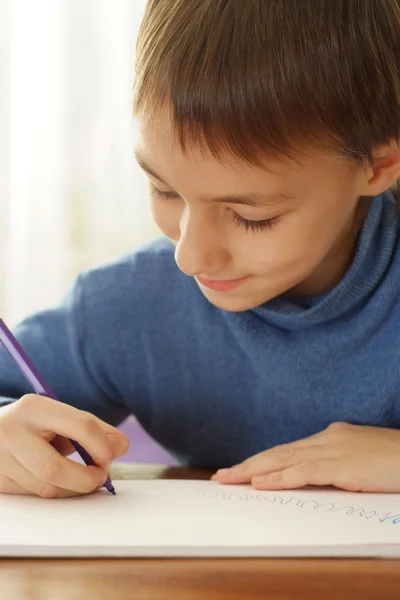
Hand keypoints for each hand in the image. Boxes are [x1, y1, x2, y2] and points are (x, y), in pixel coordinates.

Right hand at [0, 394, 128, 497]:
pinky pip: (34, 496)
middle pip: (54, 469)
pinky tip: (60, 482)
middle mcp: (12, 431)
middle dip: (85, 479)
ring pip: (44, 488)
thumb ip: (95, 429)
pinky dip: (55, 492)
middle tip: (100, 478)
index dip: (102, 446)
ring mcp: (0, 459)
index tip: (109, 457)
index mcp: (34, 407)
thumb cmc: (37, 424)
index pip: (81, 426)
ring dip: (72, 489)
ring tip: (82, 479)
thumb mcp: (63, 418)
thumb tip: (121, 446)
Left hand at [211, 422, 399, 492]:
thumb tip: (313, 477)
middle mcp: (327, 440)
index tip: (241, 469)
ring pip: (284, 460)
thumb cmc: (395, 461)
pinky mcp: (342, 466)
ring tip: (229, 479)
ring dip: (253, 471)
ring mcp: (334, 451)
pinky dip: (278, 478)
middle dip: (248, 465)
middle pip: (279, 452)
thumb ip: (336, 465)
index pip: (288, 450)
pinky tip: (260, 484)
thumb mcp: (361, 461)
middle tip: (222, 475)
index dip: (262, 460)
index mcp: (331, 437)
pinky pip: (303, 473)